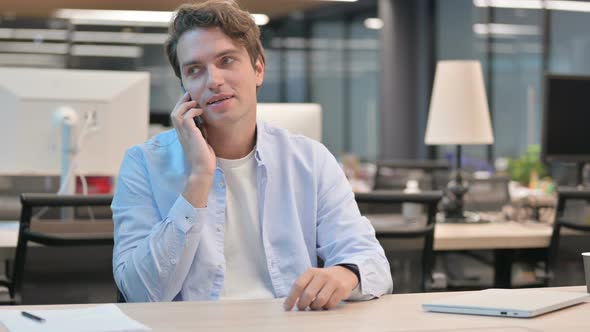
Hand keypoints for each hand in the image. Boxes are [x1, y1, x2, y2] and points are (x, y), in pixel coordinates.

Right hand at [170, 92, 215, 206]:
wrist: (203, 169)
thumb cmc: (204, 158)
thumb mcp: (202, 141)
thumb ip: (200, 131)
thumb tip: (204, 121)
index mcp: (183, 135)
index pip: (178, 117)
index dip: (182, 106)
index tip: (190, 99)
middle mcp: (181, 133)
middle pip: (174, 112)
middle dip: (181, 101)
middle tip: (189, 94)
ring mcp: (184, 134)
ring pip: (176, 113)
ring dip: (185, 105)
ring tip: (195, 102)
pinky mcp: (190, 134)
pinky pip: (187, 117)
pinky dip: (192, 111)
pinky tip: (200, 111)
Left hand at [283, 266, 358, 310]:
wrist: (343, 273)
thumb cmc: (322, 279)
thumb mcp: (311, 277)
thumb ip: (301, 286)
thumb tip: (288, 303)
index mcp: (311, 271)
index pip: (298, 285)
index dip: (291, 298)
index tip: (287, 307)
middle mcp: (322, 275)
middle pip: (308, 294)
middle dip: (302, 304)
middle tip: (301, 307)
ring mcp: (333, 282)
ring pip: (320, 300)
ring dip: (315, 306)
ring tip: (314, 305)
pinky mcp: (341, 289)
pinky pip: (331, 303)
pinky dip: (325, 306)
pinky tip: (324, 304)